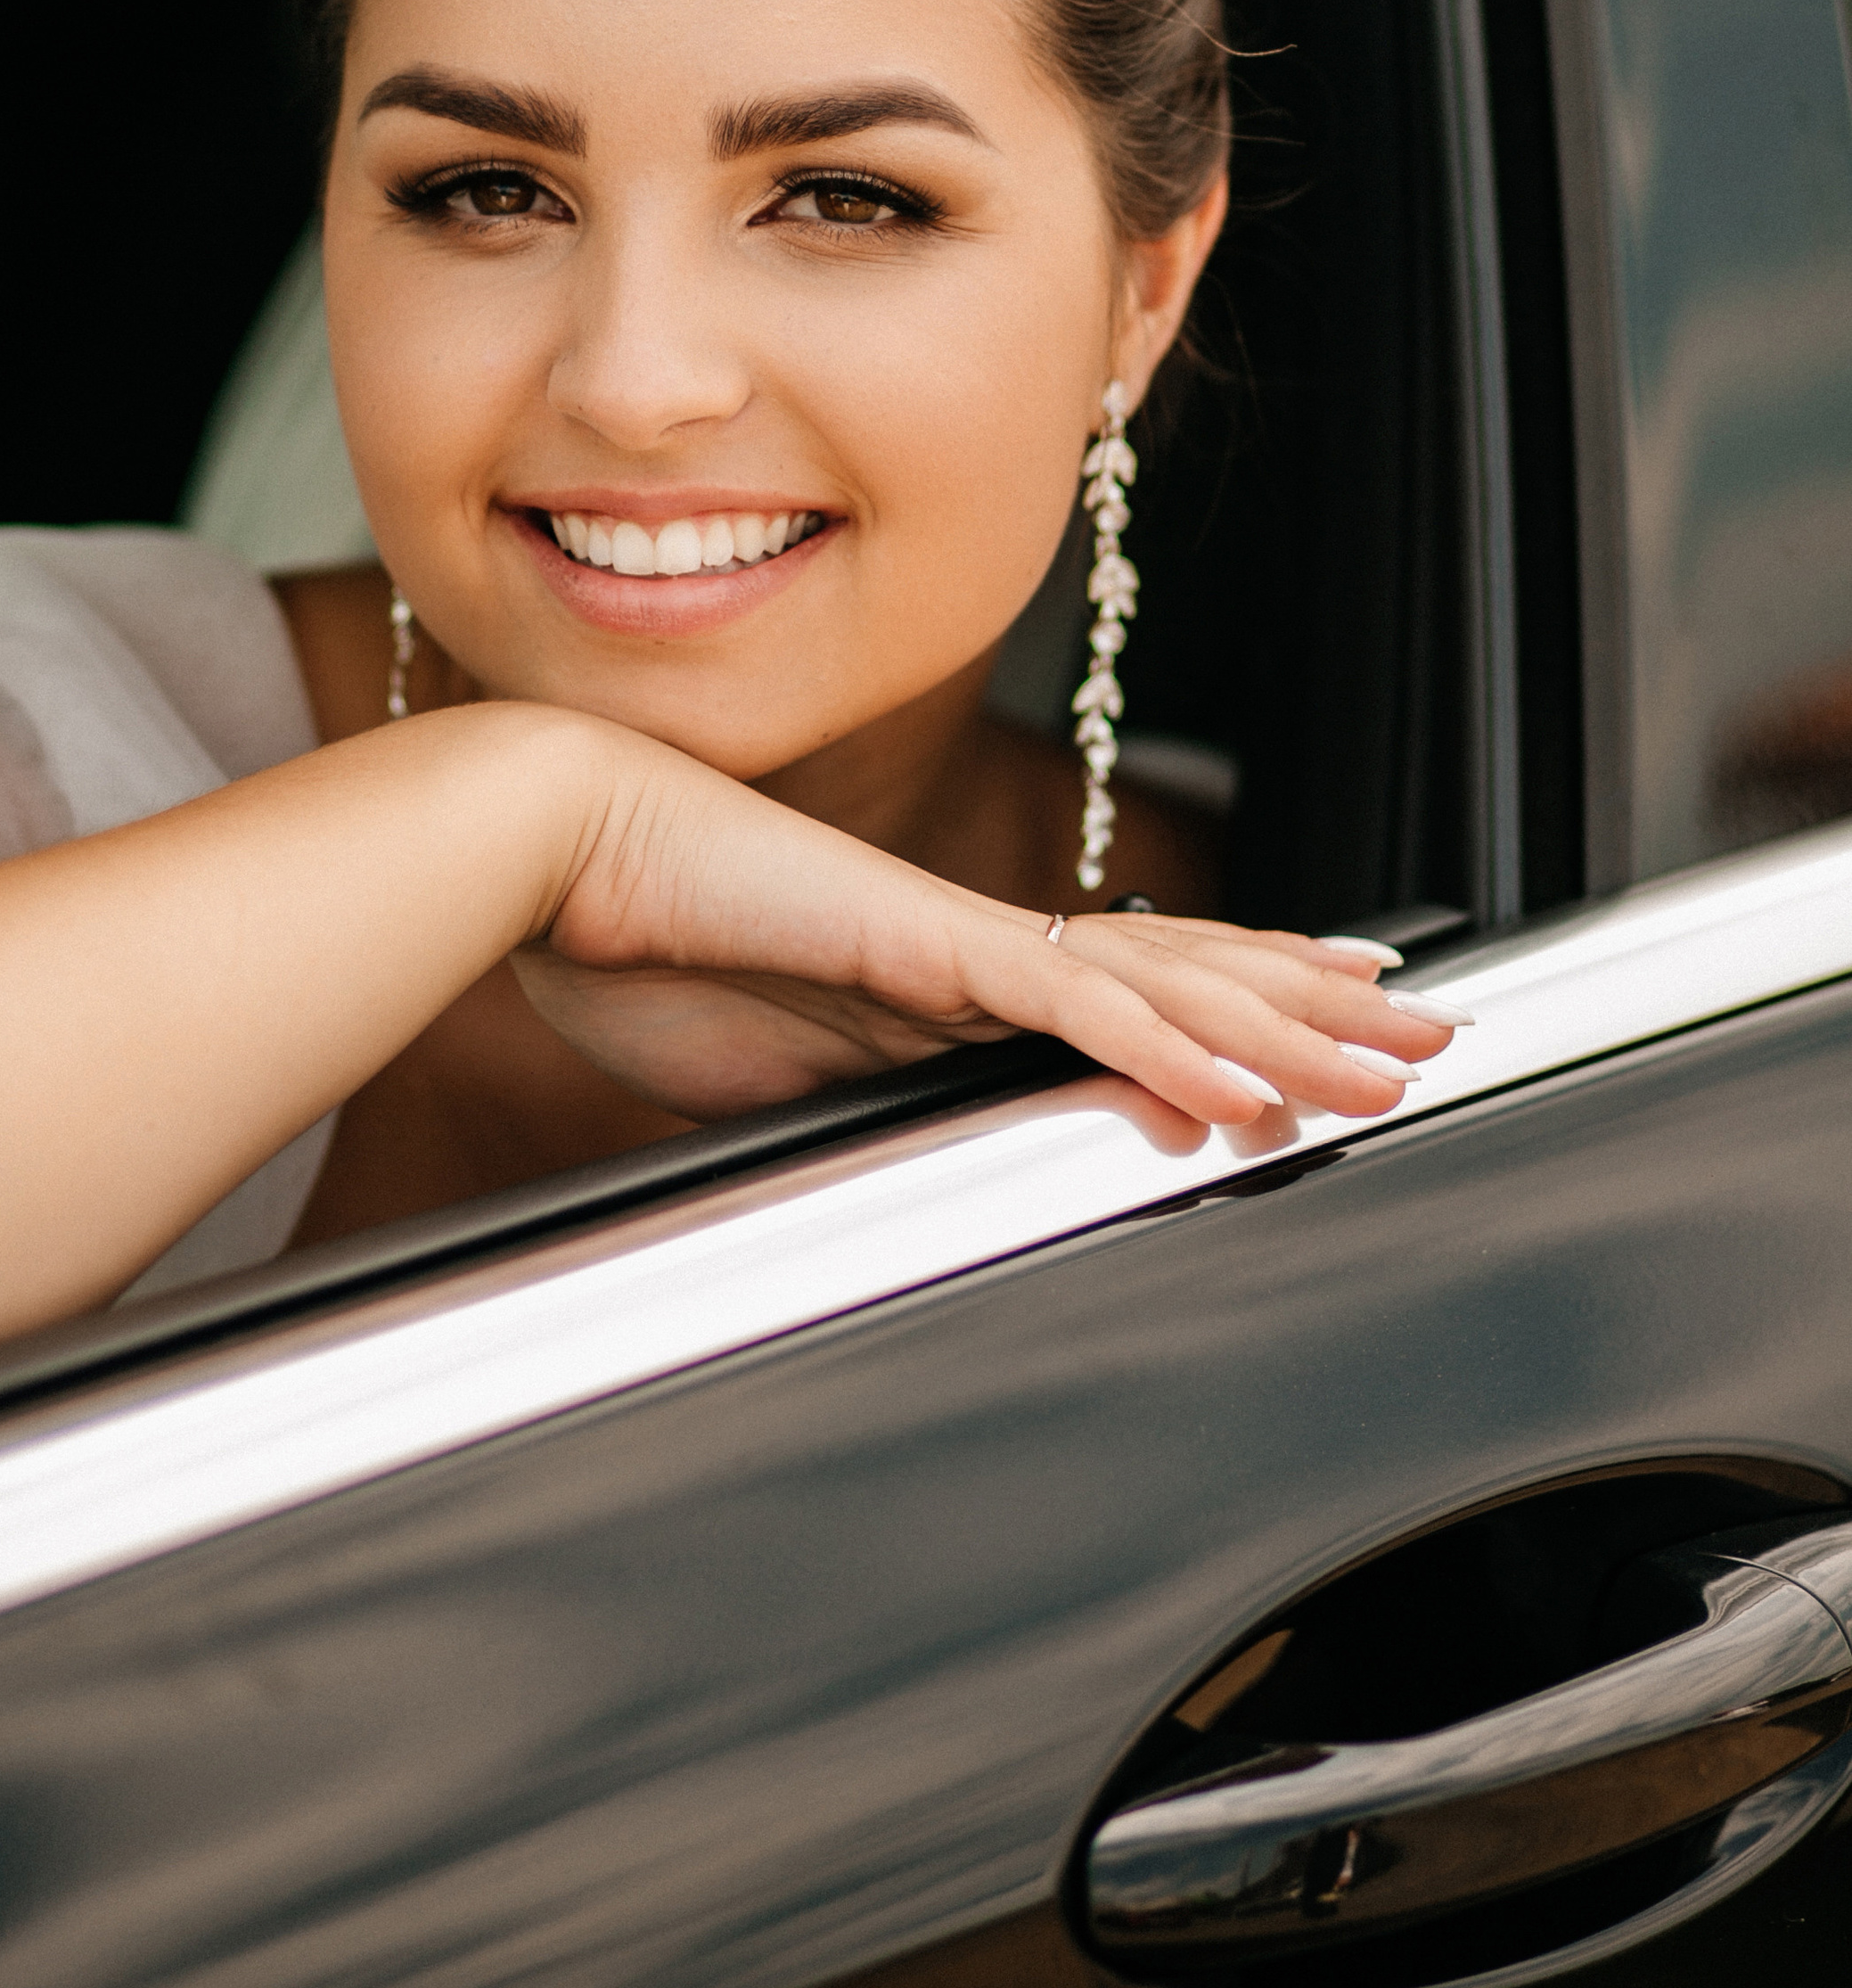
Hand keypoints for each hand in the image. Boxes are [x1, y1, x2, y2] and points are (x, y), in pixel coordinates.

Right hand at [533, 727, 1455, 1126]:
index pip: (1124, 981)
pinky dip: (1164, 1046)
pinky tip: (1238, 1087)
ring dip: (1283, 1030)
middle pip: (1181, 972)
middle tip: (1432, 1030)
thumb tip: (883, 1143)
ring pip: (1161, 984)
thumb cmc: (629, 937)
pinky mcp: (920, 946)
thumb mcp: (760, 1064)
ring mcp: (956, 938)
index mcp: (939, 969)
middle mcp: (972, 941)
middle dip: (1312, 1007)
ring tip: (1389, 1063)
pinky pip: (1069, 1004)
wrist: (555, 844)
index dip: (1232, 998)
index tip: (1326, 1014)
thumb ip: (842, 1094)